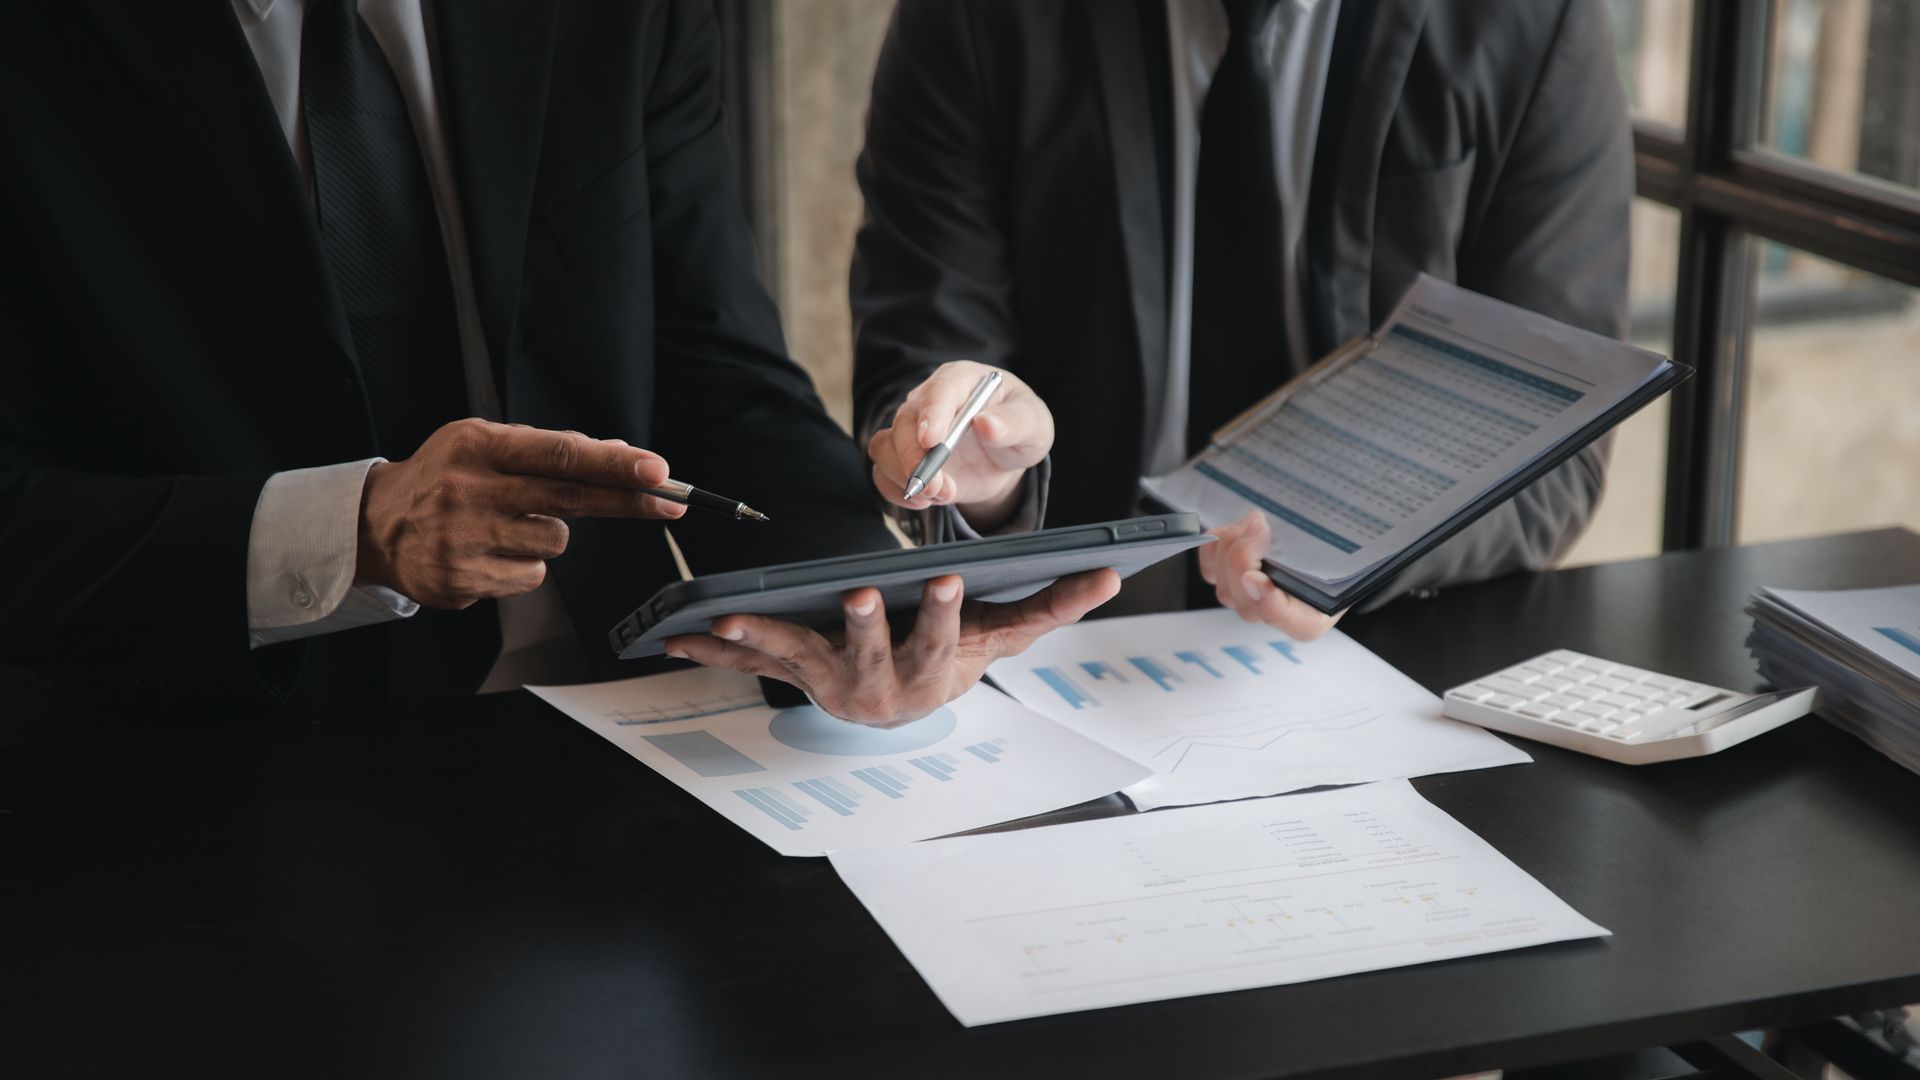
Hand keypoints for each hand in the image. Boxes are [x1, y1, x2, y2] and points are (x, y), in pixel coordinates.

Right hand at [356, 418, 686, 607]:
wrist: (376, 526)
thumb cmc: (445, 477)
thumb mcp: (487, 445)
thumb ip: (550, 449)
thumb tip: (621, 456)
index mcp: (478, 447)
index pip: (560, 454)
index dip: (613, 465)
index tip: (656, 470)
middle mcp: (470, 491)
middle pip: (569, 498)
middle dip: (627, 500)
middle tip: (671, 502)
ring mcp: (465, 540)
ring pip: (555, 543)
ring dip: (548, 536)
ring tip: (506, 525)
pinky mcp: (463, 582)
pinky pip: (531, 577)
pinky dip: (523, 566)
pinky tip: (490, 552)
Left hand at [665, 569, 1121, 726]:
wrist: (906, 701)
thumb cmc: (957, 658)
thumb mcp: (1006, 635)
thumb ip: (1055, 604)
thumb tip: (1111, 574)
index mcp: (932, 673)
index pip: (945, 640)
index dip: (947, 615)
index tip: (950, 582)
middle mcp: (878, 689)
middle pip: (871, 652)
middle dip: (865, 625)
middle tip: (860, 594)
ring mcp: (829, 683)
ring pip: (797, 658)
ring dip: (763, 638)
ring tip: (730, 617)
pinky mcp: (792, 673)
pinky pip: (750, 661)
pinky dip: (713, 648)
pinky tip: (673, 636)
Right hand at [868, 361, 1051, 528]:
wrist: (1003, 457)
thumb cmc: (1019, 428)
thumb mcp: (1034, 424)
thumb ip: (1015, 422)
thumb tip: (988, 424)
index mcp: (962, 380)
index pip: (941, 389)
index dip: (933, 413)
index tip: (932, 440)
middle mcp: (929, 400)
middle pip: (904, 421)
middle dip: (915, 457)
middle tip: (936, 486)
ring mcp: (911, 429)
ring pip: (885, 447)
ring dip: (904, 476)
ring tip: (938, 496)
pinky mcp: (903, 457)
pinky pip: (883, 473)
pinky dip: (897, 491)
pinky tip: (925, 502)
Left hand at [1197, 510, 1341, 640]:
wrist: (1330, 546)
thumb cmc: (1341, 555)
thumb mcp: (1345, 559)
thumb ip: (1334, 555)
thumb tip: (1316, 537)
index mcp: (1310, 619)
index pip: (1287, 623)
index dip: (1267, 602)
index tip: (1257, 578)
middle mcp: (1277, 616)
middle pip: (1247, 602)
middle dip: (1245, 557)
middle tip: (1260, 524)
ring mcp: (1250, 601)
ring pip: (1225, 586)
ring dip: (1232, 548)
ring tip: (1253, 521)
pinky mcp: (1231, 582)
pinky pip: (1211, 573)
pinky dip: (1212, 551)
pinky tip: (1227, 532)